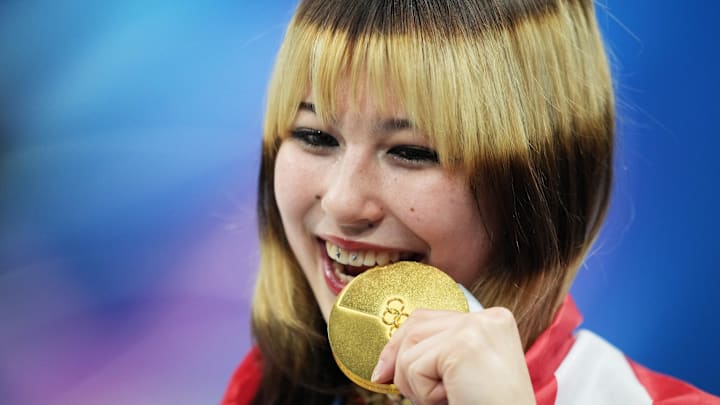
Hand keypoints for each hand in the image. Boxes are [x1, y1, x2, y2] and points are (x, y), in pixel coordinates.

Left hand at [370, 307, 535, 404]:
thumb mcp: (461, 374)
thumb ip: (435, 354)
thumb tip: (384, 364)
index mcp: (492, 321)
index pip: (429, 317)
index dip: (401, 344)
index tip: (383, 373)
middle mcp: (488, 318)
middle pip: (416, 325)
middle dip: (402, 364)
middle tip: (414, 397)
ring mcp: (477, 327)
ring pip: (410, 347)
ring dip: (417, 384)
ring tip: (448, 398)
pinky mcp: (463, 345)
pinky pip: (415, 367)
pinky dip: (425, 394)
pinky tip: (453, 399)